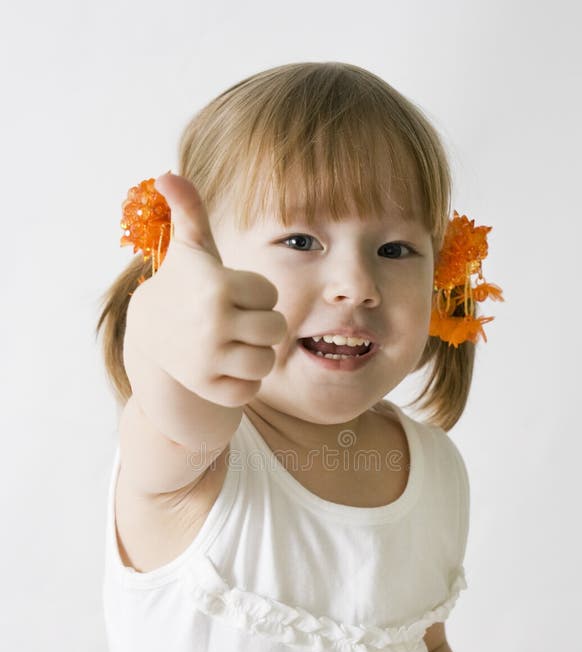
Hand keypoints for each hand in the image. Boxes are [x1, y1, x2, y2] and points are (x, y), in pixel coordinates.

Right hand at [126, 172, 287, 408]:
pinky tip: (224, 366)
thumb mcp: (189, 248)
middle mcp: (213, 324)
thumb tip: (167, 174)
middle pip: (275, 330)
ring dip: (254, 354)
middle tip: (235, 321)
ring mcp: (209, 359)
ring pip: (265, 362)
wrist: (149, 334)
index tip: (231, 294)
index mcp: (218, 287)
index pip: (270, 295)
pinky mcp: (208, 387)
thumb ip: (190, 210)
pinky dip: (241, 382)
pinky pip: (249, 390)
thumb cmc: (183, 285)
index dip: (255, 294)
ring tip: (232, 343)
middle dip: (261, 325)